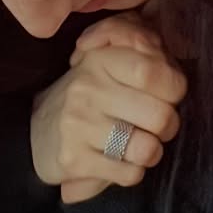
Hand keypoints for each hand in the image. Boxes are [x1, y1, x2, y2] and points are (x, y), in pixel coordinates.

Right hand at [30, 15, 186, 203]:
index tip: (166, 96)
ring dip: (151, 153)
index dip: (174, 90)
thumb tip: (159, 38)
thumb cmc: (92, 98)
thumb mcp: (111, 61)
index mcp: (101, 59)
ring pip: (148, 148)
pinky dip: (132, 172)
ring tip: (138, 146)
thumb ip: (142, 44)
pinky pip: (130, 173)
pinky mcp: (73, 159)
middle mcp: (87, 88)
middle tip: (155, 127)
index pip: (155, 72)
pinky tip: (119, 162)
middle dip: (168, 127)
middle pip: (160, 115)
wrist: (38, 134)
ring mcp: (78, 124)